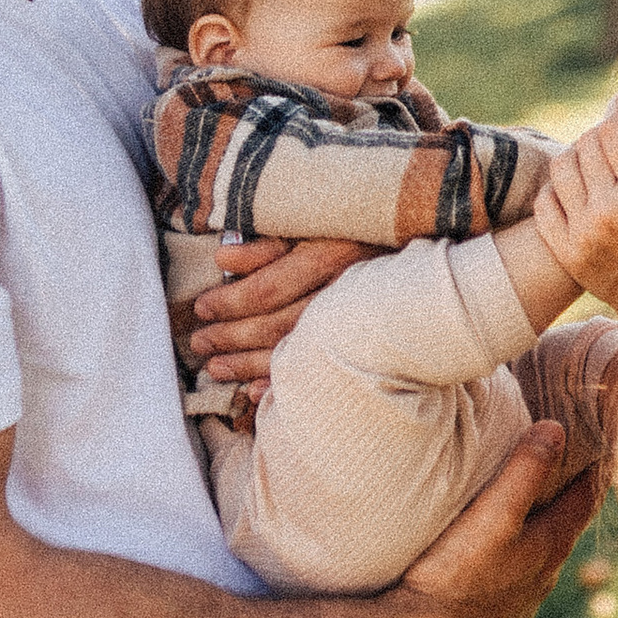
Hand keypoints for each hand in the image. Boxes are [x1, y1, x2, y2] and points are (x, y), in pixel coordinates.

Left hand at [187, 234, 376, 388]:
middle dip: (231, 336)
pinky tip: (255, 392)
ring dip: (248, 364)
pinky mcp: (364, 344)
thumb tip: (223, 259)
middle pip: (277, 324)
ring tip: (215, 368)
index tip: (201, 308)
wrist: (417, 257)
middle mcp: (344, 293)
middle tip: (199, 343)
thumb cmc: (355, 232)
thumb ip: (269, 244)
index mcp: (330, 255)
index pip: (269, 288)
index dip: (230, 301)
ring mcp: (357, 323)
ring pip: (295, 351)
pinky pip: (318, 372)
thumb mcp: (313, 225)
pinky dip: (284, 383)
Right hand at [379, 425, 602, 617]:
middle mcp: (542, 577)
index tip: (603, 443)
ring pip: (537, 555)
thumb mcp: (494, 515)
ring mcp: (517, 602)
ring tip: (524, 503)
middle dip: (566, 495)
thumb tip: (557, 428)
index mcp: (551, 547)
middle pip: (565, 526)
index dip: (595, 468)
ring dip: (537, 528)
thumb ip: (525, 472)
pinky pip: (510, 578)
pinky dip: (511, 556)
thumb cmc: (456, 576)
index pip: (587, 499)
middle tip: (563, 463)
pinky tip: (491, 554)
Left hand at [533, 87, 617, 313]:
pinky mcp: (565, 250)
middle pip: (588, 142)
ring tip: (595, 164)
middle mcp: (610, 213)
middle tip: (615, 137)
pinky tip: (577, 193)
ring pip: (562, 165)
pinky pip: (545, 200)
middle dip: (602, 132)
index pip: (615, 130)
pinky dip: (558, 190)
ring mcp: (583, 233)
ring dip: (577, 157)